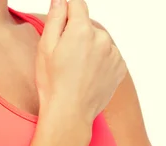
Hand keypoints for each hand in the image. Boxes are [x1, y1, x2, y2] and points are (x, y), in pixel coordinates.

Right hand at [36, 0, 126, 124]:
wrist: (70, 114)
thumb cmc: (53, 84)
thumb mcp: (45, 48)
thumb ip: (55, 18)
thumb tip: (61, 0)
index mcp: (81, 29)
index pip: (77, 4)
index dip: (67, 11)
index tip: (62, 21)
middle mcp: (102, 38)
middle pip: (88, 26)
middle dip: (78, 35)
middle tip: (66, 58)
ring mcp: (113, 54)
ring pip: (100, 42)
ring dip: (91, 49)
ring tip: (78, 70)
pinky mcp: (120, 68)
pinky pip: (110, 56)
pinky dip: (101, 62)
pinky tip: (88, 76)